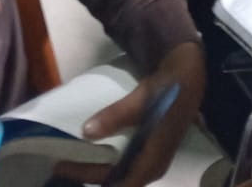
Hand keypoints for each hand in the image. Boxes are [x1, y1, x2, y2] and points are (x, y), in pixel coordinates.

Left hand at [69, 42, 204, 185]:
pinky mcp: (149, 151)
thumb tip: (85, 132)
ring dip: (97, 171)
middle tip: (61, 164)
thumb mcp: (140, 101)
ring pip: (120, 175)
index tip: (66, 168)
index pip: (118, 184)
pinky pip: (124, 166)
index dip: (90, 178)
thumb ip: (115, 117)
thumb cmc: (167, 90)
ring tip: (73, 160)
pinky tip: (94, 153)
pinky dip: (107, 163)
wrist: (190, 76)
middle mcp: (151, 168)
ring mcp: (151, 161)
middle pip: (116, 182)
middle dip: (89, 175)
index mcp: (151, 162)